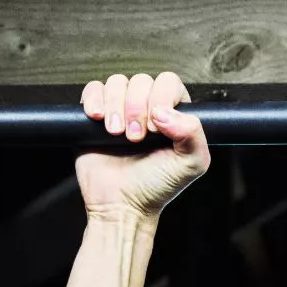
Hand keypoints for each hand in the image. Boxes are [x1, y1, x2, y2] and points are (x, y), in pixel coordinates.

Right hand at [76, 71, 209, 219]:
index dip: (160, 99)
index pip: (167, 82)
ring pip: (117, 82)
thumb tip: (164, 111)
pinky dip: (95, 100)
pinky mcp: (96, 116)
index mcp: (173, 114)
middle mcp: (147, 108)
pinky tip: (99, 120)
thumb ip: (193, 133)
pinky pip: (93, 89)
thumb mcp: (191, 164)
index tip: (156, 128)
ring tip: (117, 134)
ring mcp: (120, 110)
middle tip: (135, 138)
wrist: (122, 206)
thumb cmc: (157, 187)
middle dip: (136, 108)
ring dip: (116, 107)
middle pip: (141, 81)